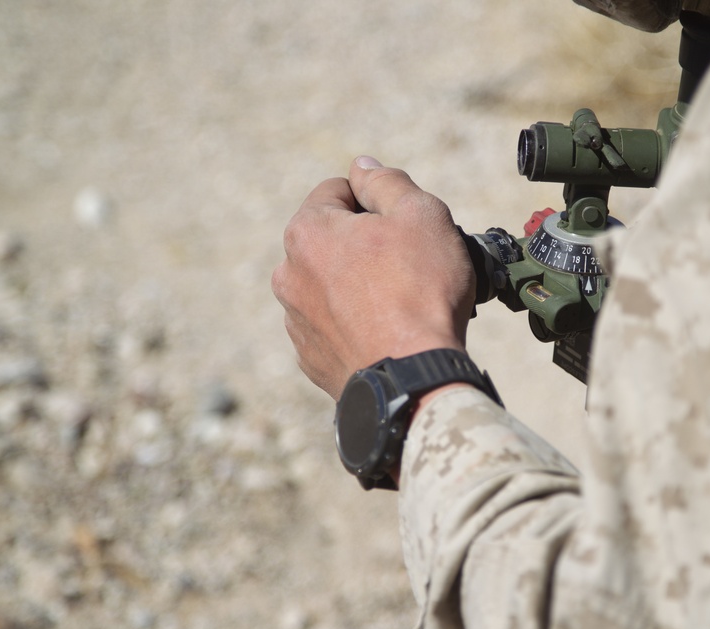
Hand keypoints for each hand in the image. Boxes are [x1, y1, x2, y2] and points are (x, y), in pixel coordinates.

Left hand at [271, 156, 474, 398]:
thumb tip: (362, 167)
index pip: (338, 190)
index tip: (406, 226)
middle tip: (410, 265)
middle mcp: (289, 275)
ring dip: (360, 285)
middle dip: (367, 244)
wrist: (414, 379)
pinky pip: (336, 326)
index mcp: (307, 231)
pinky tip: (389, 334)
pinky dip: (358, 324)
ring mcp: (296, 322)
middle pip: (333, 239)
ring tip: (402, 303)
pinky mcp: (311, 359)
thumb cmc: (420, 291)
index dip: (377, 200)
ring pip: (332, 285)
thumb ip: (386, 182)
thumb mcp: (420, 214)